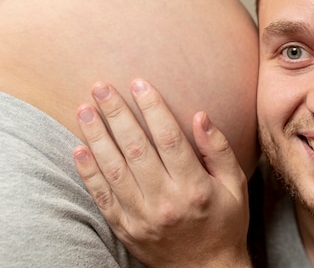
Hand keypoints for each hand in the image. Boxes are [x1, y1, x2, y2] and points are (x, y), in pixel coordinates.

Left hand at [73, 80, 251, 267]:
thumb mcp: (235, 187)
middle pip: (136, 149)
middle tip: (101, 88)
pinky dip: (88, 173)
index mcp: (194, 187)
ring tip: (84, 110)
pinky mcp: (125, 229)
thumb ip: (219, 151)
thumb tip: (201, 117)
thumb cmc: (224, 224)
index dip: (152, 107)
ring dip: (96, 137)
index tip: (139, 83)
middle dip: (116, 114)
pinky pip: (102, 198)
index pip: (168, 138)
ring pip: (113, 170)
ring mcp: (141, 217)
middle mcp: (165, 201)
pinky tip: (78, 149)